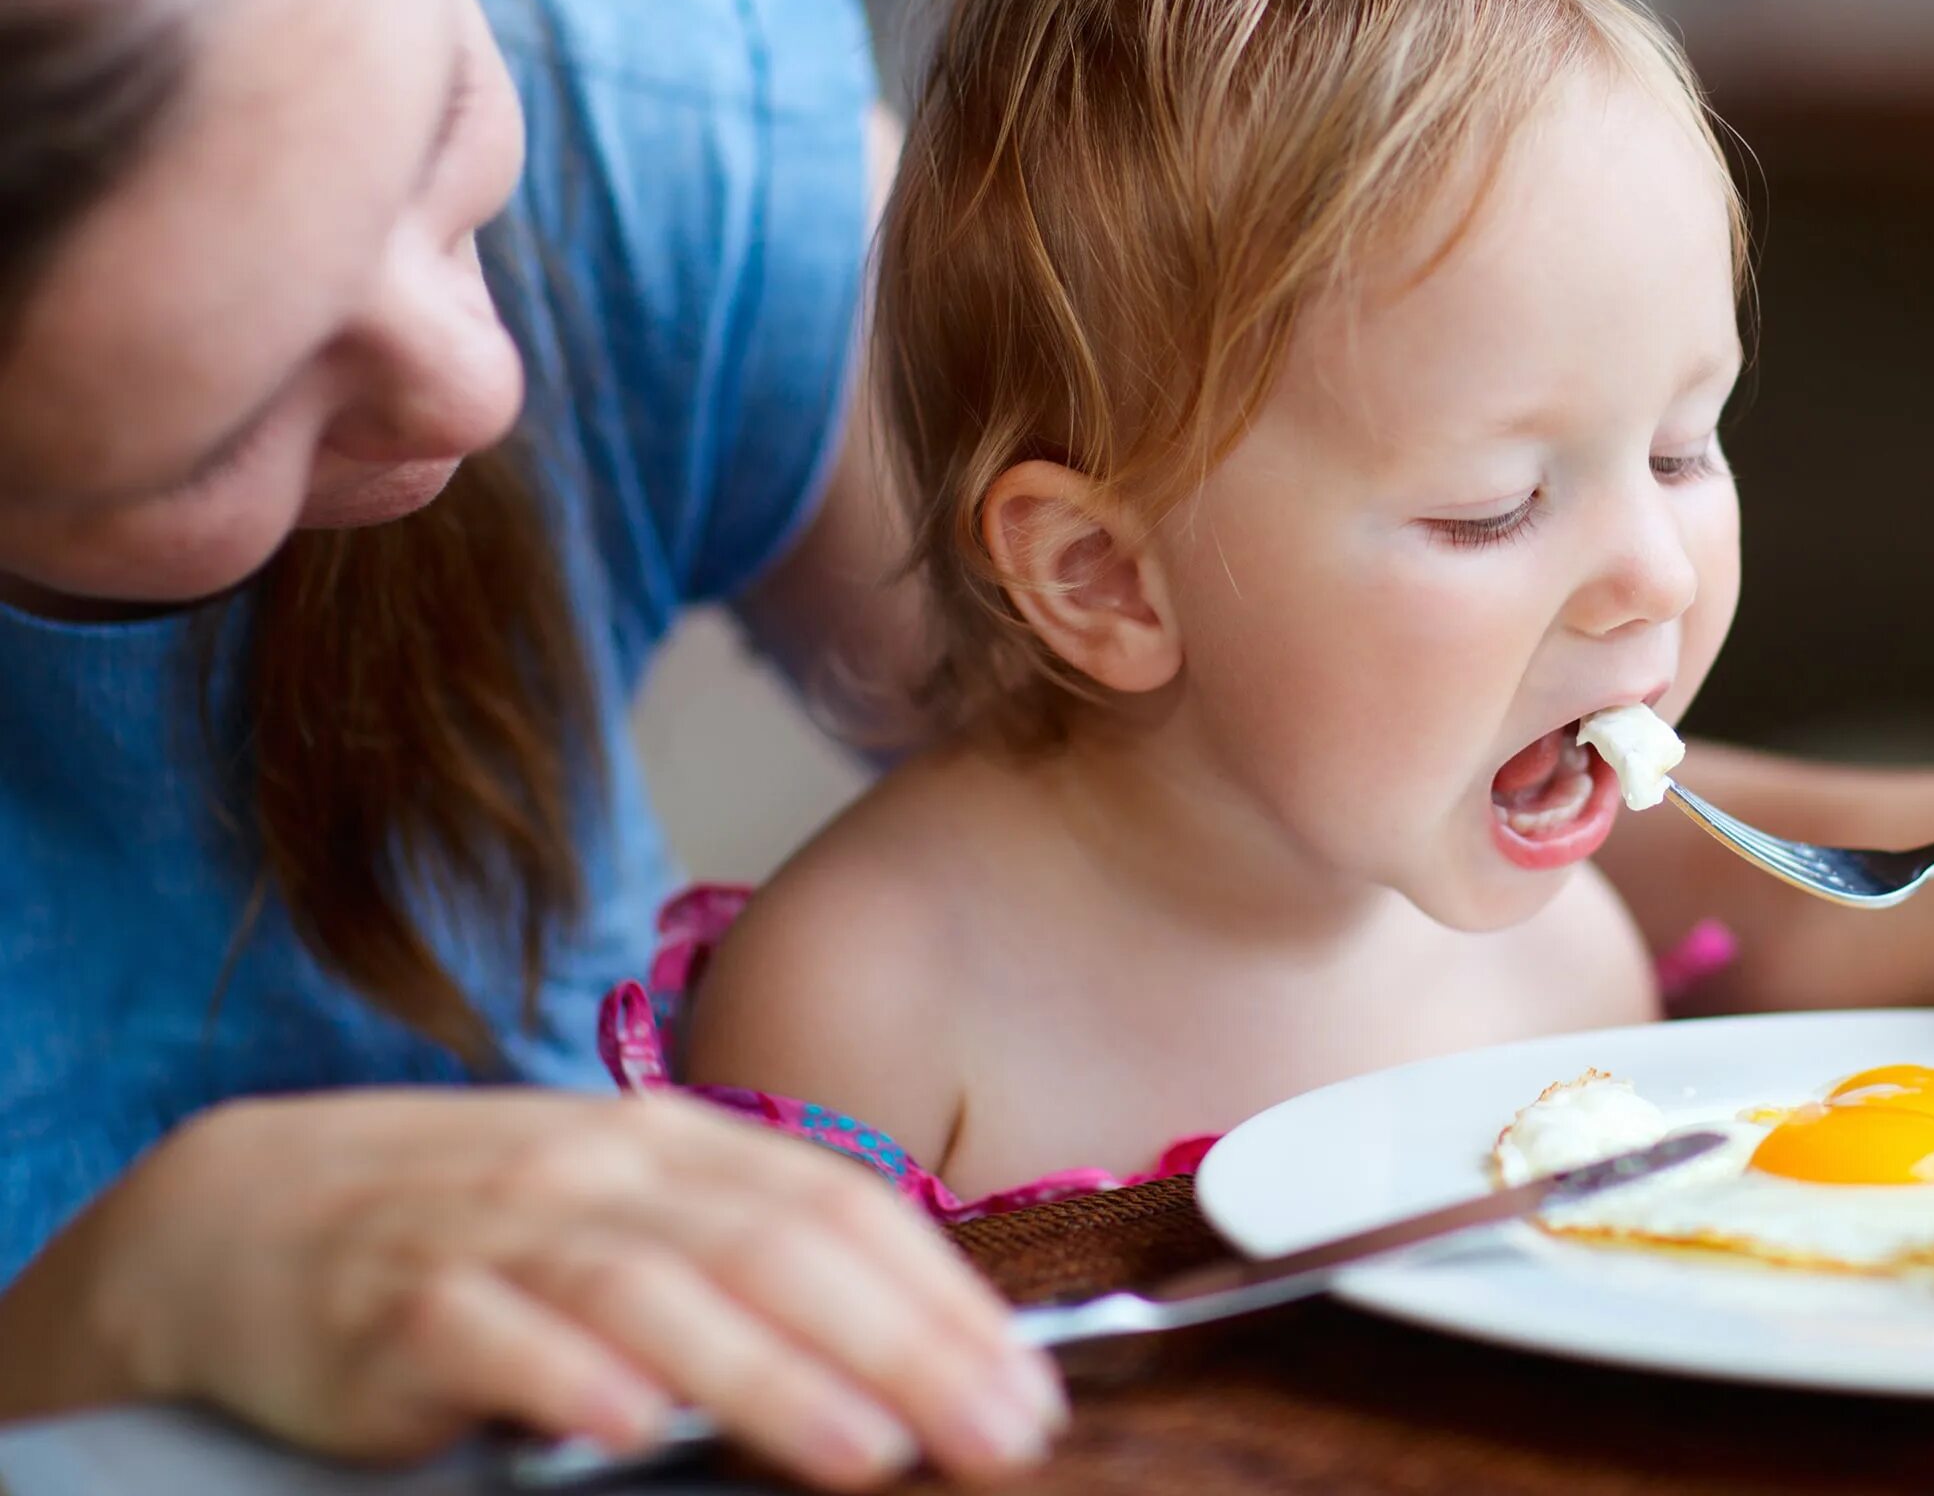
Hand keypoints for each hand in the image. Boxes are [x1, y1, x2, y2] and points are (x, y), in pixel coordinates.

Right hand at [23, 1089, 1059, 1487]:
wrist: (246, 1213)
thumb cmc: (478, 1229)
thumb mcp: (626, 1217)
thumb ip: (746, 1264)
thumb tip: (905, 1352)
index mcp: (675, 1145)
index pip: (840, 1205)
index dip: (942, 1296)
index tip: (1027, 1387)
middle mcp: (600, 1168)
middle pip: (775, 1248)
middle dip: (901, 1345)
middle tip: (994, 1431)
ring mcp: (498, 1228)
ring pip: (654, 1290)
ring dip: (769, 1373)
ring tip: (864, 1449)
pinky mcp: (393, 1304)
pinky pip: (491, 1333)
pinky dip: (565, 1377)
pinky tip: (630, 1428)